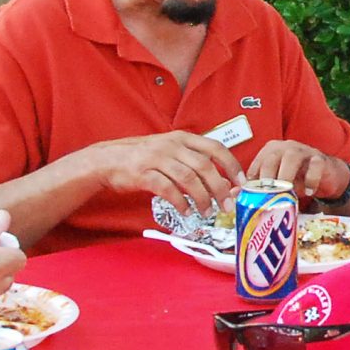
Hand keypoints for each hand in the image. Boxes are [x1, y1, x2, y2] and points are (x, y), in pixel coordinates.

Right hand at [93, 132, 241, 214]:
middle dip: (220, 188)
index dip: (232, 165)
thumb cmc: (142, 157)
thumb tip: (219, 180)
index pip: (215, 148)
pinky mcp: (144, 174)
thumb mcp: (170, 150)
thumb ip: (192, 160)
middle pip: (205, 166)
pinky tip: (186, 211)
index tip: (241, 182)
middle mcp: (172, 145)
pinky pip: (168, 190)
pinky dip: (180, 202)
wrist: (107, 160)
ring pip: (189, 179)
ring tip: (207, 211)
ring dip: (202, 198)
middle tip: (227, 204)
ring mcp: (157, 158)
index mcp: (182, 138)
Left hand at [252, 138, 349, 203]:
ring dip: (286, 175)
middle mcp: (286, 147)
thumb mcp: (277, 182)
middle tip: (267, 195)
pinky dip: (310, 180)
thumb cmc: (297, 178)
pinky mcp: (320, 159)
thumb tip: (233, 194)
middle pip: (272, 156)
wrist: (326, 173)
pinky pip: (315, 166)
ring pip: (292, 157)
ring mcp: (304, 151)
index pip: (257, 163)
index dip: (253, 180)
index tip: (253, 197)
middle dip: (268, 176)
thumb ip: (257, 187)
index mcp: (271, 150)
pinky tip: (307, 192)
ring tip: (286, 192)